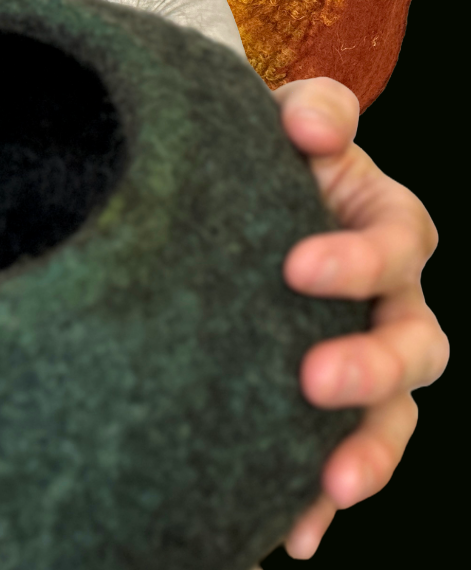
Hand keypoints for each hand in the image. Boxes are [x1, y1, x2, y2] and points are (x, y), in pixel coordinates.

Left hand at [272, 78, 448, 558]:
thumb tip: (315, 129)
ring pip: (395, 417)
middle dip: (373, 367)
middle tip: (312, 379)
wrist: (222, 197)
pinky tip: (290, 534)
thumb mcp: (286, 120)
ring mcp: (361, 358)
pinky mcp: (321, 409)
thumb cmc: (264, 154)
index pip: (399, 244)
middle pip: (415, 343)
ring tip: (330, 480)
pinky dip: (319, 498)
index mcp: (386, 224)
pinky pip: (336, 461)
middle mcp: (389, 299)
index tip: (293, 268)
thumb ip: (312, 110)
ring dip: (371, 452)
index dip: (359, 260)